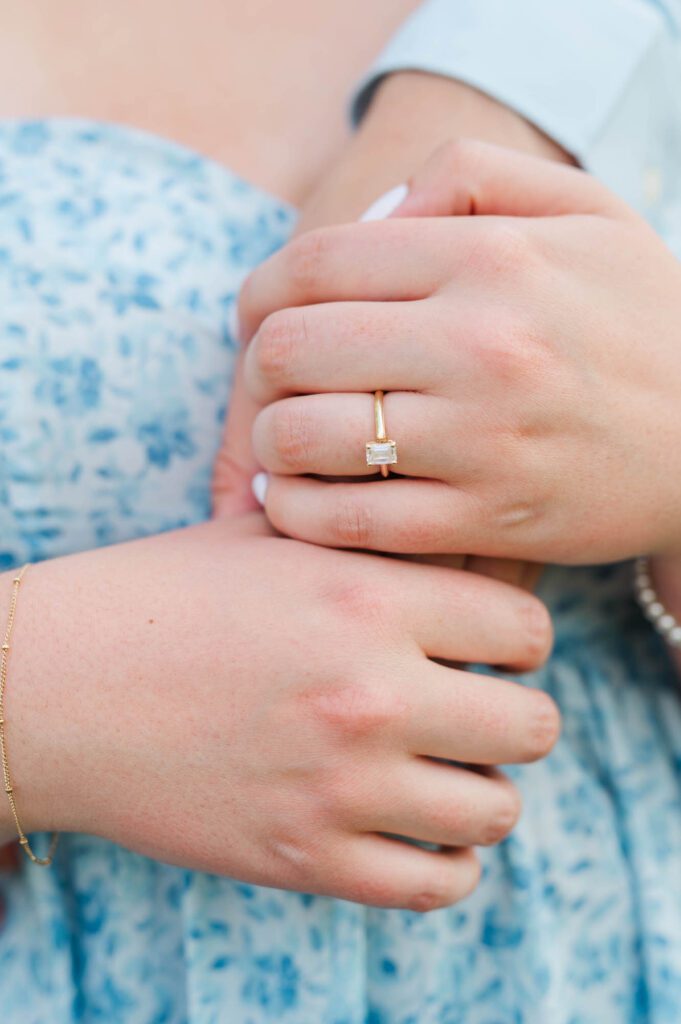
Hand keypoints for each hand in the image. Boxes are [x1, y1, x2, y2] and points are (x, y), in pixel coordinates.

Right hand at [2, 516, 556, 908]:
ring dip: (484, 787)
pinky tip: (417, 827)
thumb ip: (369, 543)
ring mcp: (340, 785)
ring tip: (446, 768)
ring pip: (499, 808)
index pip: (527, 626)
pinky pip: (438, 883)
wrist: (53, 686)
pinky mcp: (305, 858)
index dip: (518, 635)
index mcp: (367, 597)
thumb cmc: (159, 596)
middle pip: (534, 723)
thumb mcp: (270, 540)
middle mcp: (369, 692)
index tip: (492, 644)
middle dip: (514, 712)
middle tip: (475, 707)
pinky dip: (447, 859)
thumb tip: (452, 550)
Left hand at [238, 140, 680, 564]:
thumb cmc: (642, 320)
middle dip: (258, 366)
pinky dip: (296, 514)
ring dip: (270, 443)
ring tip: (284, 443)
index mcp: (492, 259)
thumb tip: (374, 213)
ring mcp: (483, 440)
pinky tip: (296, 501)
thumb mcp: (585, 213)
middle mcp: (482, 344)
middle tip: (272, 383)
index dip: (258, 293)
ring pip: (303, 439)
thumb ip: (472, 178)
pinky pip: (346, 523)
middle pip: (291, 348)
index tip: (256, 318)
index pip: (313, 264)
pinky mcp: (487, 519)